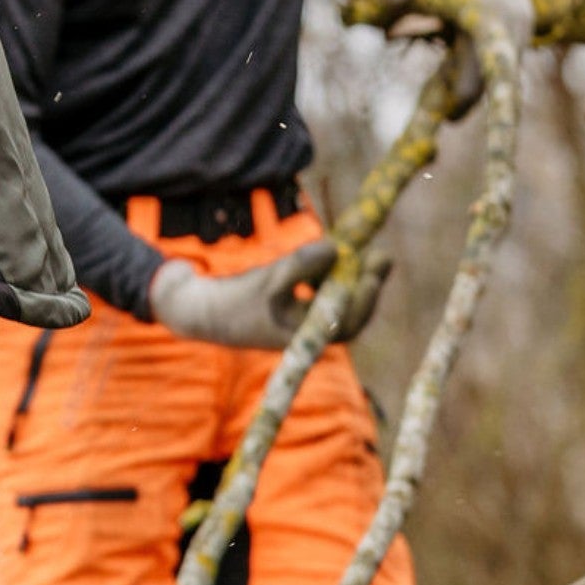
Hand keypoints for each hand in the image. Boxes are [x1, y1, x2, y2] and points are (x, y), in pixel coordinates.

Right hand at [148, 239, 390, 350]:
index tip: (373, 273)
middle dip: (365, 284)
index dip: (365, 300)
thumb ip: (302, 264)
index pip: (347, 323)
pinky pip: (322, 293)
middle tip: (381, 256)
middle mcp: (308, 332)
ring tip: (357, 249)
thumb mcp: (269, 279)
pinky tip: (328, 255)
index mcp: (305, 337)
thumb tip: (336, 248)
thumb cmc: (236, 300)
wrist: (204, 311)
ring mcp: (301, 321)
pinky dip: (328, 275)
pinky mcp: (293, 308)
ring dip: (348, 276)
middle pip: (348, 311)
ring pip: (337, 299)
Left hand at [386, 0, 531, 107]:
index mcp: (493, 17)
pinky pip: (498, 58)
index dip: (465, 99)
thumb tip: (380, 27)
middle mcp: (512, 28)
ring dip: (471, 84)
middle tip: (440, 117)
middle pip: (494, 79)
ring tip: (445, 102)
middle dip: (467, 98)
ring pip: (497, 70)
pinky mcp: (514, 27)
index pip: (484, 72)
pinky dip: (476, 67)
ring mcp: (518, 28)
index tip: (445, 118)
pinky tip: (454, 74)